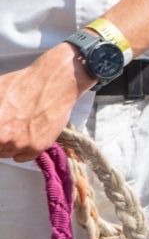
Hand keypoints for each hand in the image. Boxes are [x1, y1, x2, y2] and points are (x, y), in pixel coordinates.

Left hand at [0, 44, 92, 161]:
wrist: (54, 82)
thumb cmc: (21, 84)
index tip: (0, 130)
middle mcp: (3, 138)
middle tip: (6, 125)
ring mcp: (20, 144)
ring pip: (5, 153)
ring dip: (8, 144)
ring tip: (18, 126)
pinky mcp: (37, 147)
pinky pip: (22, 157)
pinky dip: (23, 149)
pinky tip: (28, 132)